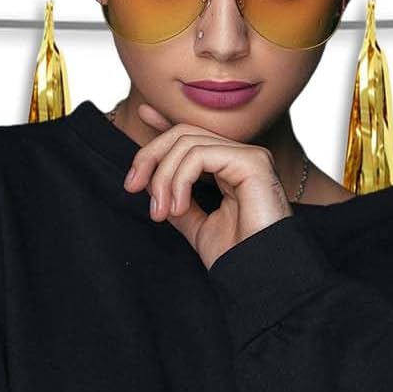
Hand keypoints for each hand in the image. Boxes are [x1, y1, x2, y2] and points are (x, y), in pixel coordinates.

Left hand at [121, 102, 293, 268]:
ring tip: (161, 212)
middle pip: (184, 134)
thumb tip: (152, 184)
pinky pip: (200, 155)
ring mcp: (249, 156)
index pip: (195, 135)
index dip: (167, 123)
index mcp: (232, 169)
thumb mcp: (197, 225)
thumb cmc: (238, 257)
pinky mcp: (252, 161)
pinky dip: (178, 179)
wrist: (260, 277)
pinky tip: (176, 206)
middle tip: (132, 187)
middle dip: (150, 156)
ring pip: (187, 143)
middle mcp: (242, 157)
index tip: (142, 114)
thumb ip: (178, 201)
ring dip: (163, 177)